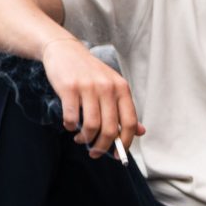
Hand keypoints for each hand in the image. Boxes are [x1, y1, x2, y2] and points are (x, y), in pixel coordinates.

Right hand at [41, 37, 144, 156]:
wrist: (64, 49)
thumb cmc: (90, 73)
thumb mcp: (112, 87)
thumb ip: (125, 109)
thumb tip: (141, 132)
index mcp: (122, 89)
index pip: (130, 123)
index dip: (126, 143)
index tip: (119, 156)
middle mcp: (108, 88)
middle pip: (110, 129)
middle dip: (102, 146)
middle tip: (95, 153)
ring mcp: (88, 87)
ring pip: (91, 126)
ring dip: (85, 138)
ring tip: (80, 139)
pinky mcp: (69, 87)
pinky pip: (72, 117)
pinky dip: (70, 127)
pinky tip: (69, 126)